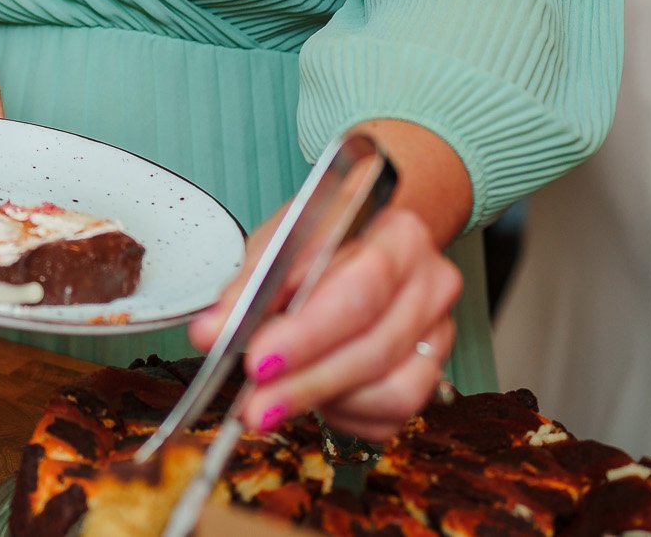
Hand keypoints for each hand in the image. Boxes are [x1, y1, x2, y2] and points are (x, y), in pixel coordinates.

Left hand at [191, 203, 461, 442]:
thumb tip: (212, 332)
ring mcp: (438, 333)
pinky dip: (346, 415)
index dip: (309, 334)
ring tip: (275, 401)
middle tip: (255, 404)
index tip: (259, 360)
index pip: (361, 289)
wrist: (372, 238)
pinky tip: (313, 398)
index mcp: (400, 235)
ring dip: (326, 402)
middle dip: (307, 382)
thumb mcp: (280, 240)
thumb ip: (247, 287)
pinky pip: (393, 415)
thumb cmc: (326, 237)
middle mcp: (431, 284)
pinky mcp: (432, 372)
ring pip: (394, 391)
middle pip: (376, 347)